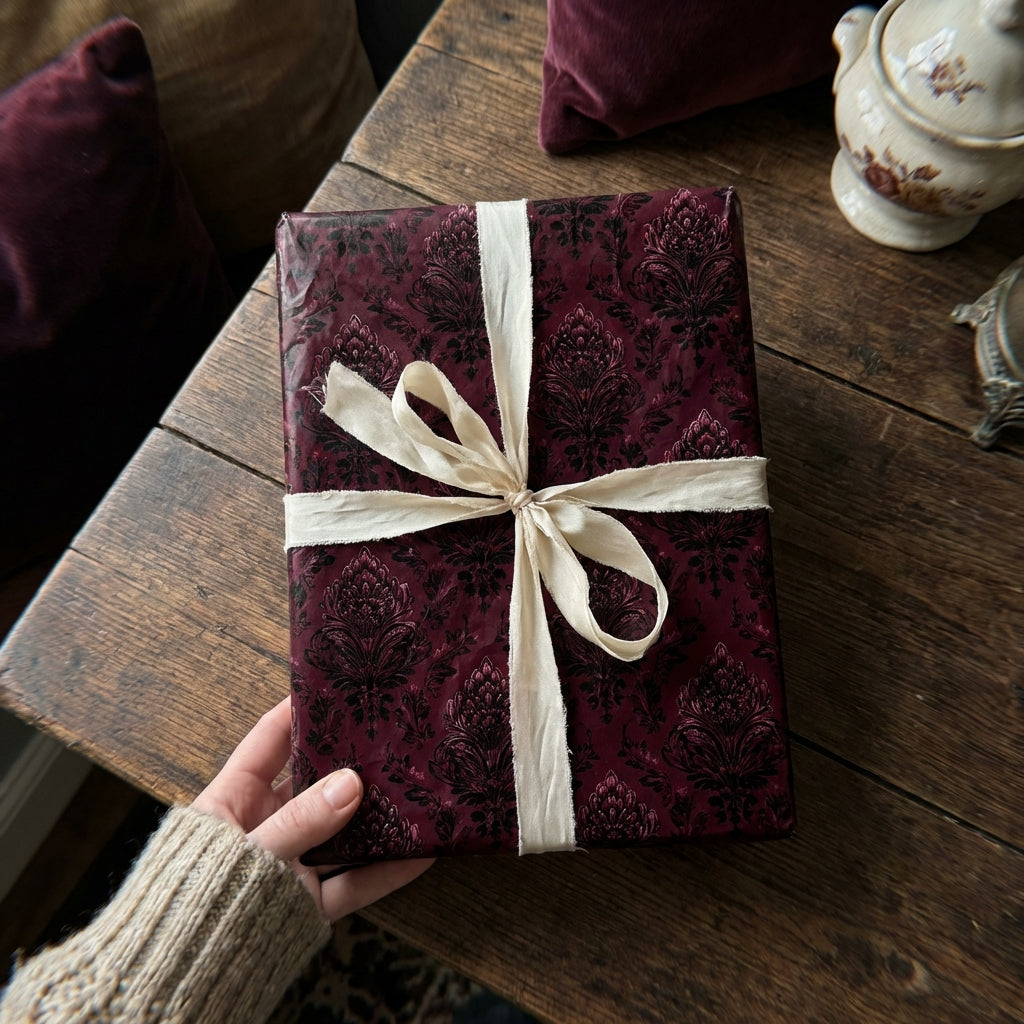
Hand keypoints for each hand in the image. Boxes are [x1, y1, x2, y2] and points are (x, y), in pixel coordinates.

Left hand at [192, 697, 431, 919]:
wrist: (183, 973)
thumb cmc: (196, 900)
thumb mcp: (245, 853)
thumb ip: (298, 821)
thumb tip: (352, 784)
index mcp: (233, 799)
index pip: (268, 741)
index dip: (298, 711)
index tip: (333, 685)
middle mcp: (265, 825)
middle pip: (315, 782)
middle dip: (351, 762)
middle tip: (389, 734)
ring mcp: (290, 863)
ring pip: (343, 830)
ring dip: (377, 815)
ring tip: (415, 788)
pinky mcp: (308, 900)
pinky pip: (354, 881)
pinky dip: (387, 869)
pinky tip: (421, 853)